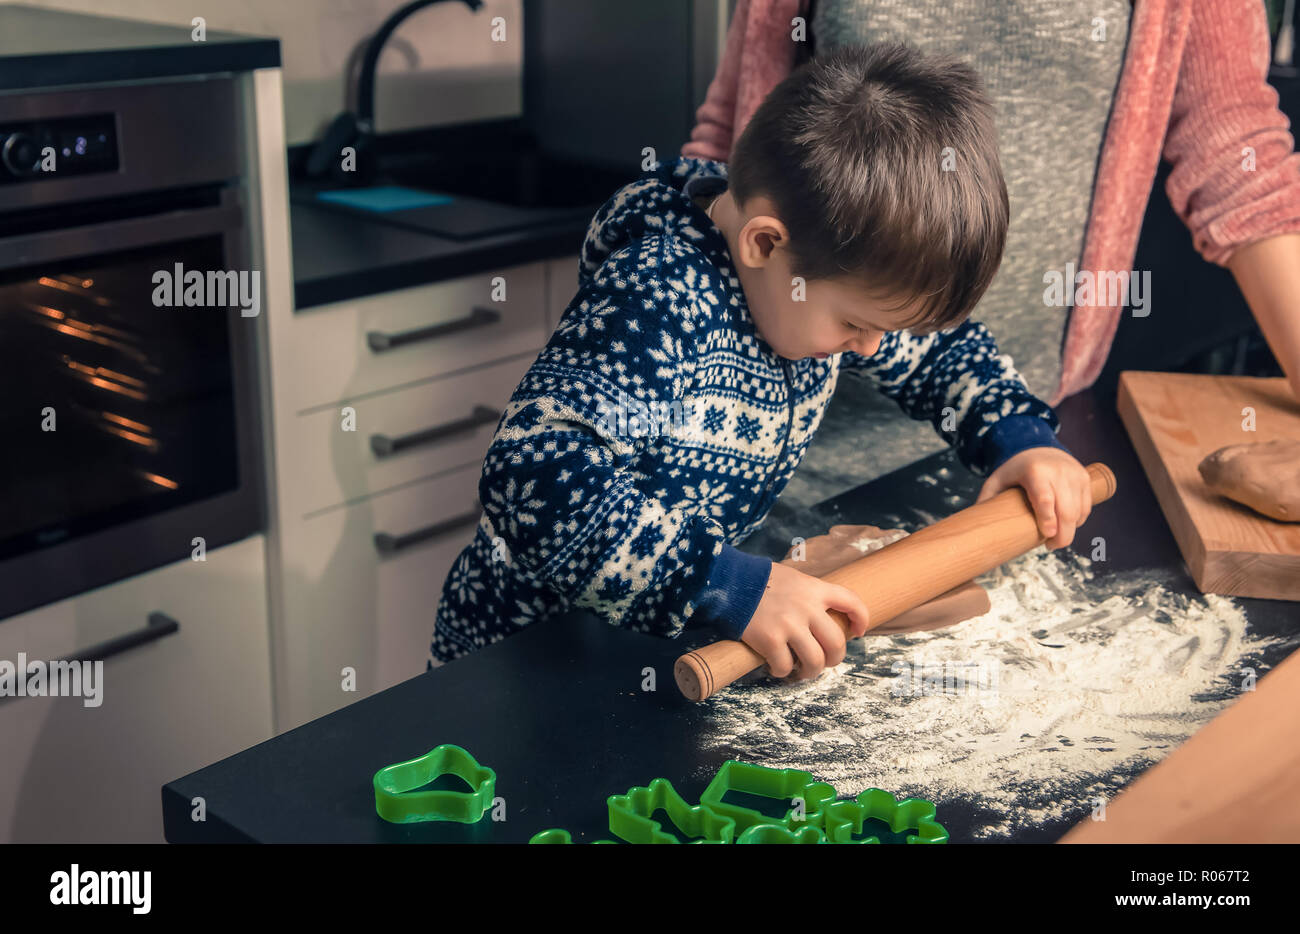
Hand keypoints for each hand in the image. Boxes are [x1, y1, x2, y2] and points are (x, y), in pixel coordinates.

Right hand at [741, 562, 870, 680]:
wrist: (729, 582)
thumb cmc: (758, 580)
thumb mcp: (791, 578)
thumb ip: (808, 595)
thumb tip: (819, 616)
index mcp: (814, 589)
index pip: (851, 602)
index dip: (861, 619)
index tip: (858, 632)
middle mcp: (807, 608)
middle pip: (837, 643)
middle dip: (834, 658)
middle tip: (825, 662)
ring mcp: (789, 625)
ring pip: (815, 661)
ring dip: (811, 672)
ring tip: (802, 671)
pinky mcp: (771, 640)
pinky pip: (785, 666)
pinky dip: (782, 671)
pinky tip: (776, 666)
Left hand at [977, 447, 1091, 548]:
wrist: (1040, 448)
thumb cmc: (1016, 469)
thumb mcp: (997, 480)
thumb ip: (987, 499)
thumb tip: (975, 526)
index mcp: (1035, 471)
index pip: (1044, 498)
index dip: (1047, 518)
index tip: (1047, 535)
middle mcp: (1058, 472)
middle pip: (1066, 510)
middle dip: (1062, 535)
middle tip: (1051, 546)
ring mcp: (1074, 475)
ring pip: (1078, 511)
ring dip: (1070, 530)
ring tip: (1056, 538)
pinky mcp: (1085, 479)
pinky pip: (1086, 507)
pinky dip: (1078, 521)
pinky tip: (1067, 526)